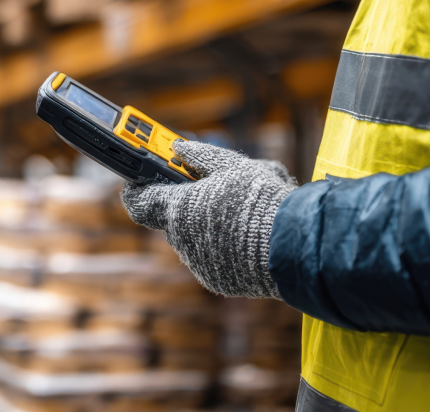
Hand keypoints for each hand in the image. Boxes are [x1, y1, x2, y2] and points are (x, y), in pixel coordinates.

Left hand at [120, 139, 296, 298]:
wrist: (294, 246)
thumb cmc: (261, 200)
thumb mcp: (232, 166)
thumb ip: (201, 157)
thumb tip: (179, 148)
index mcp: (178, 208)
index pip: (139, 201)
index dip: (135, 190)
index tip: (135, 182)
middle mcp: (181, 239)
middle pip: (174, 218)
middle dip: (189, 204)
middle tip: (212, 191)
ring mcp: (198, 263)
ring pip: (195, 238)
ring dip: (210, 225)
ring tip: (244, 213)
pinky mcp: (218, 280)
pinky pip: (213, 259)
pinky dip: (225, 247)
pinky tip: (250, 236)